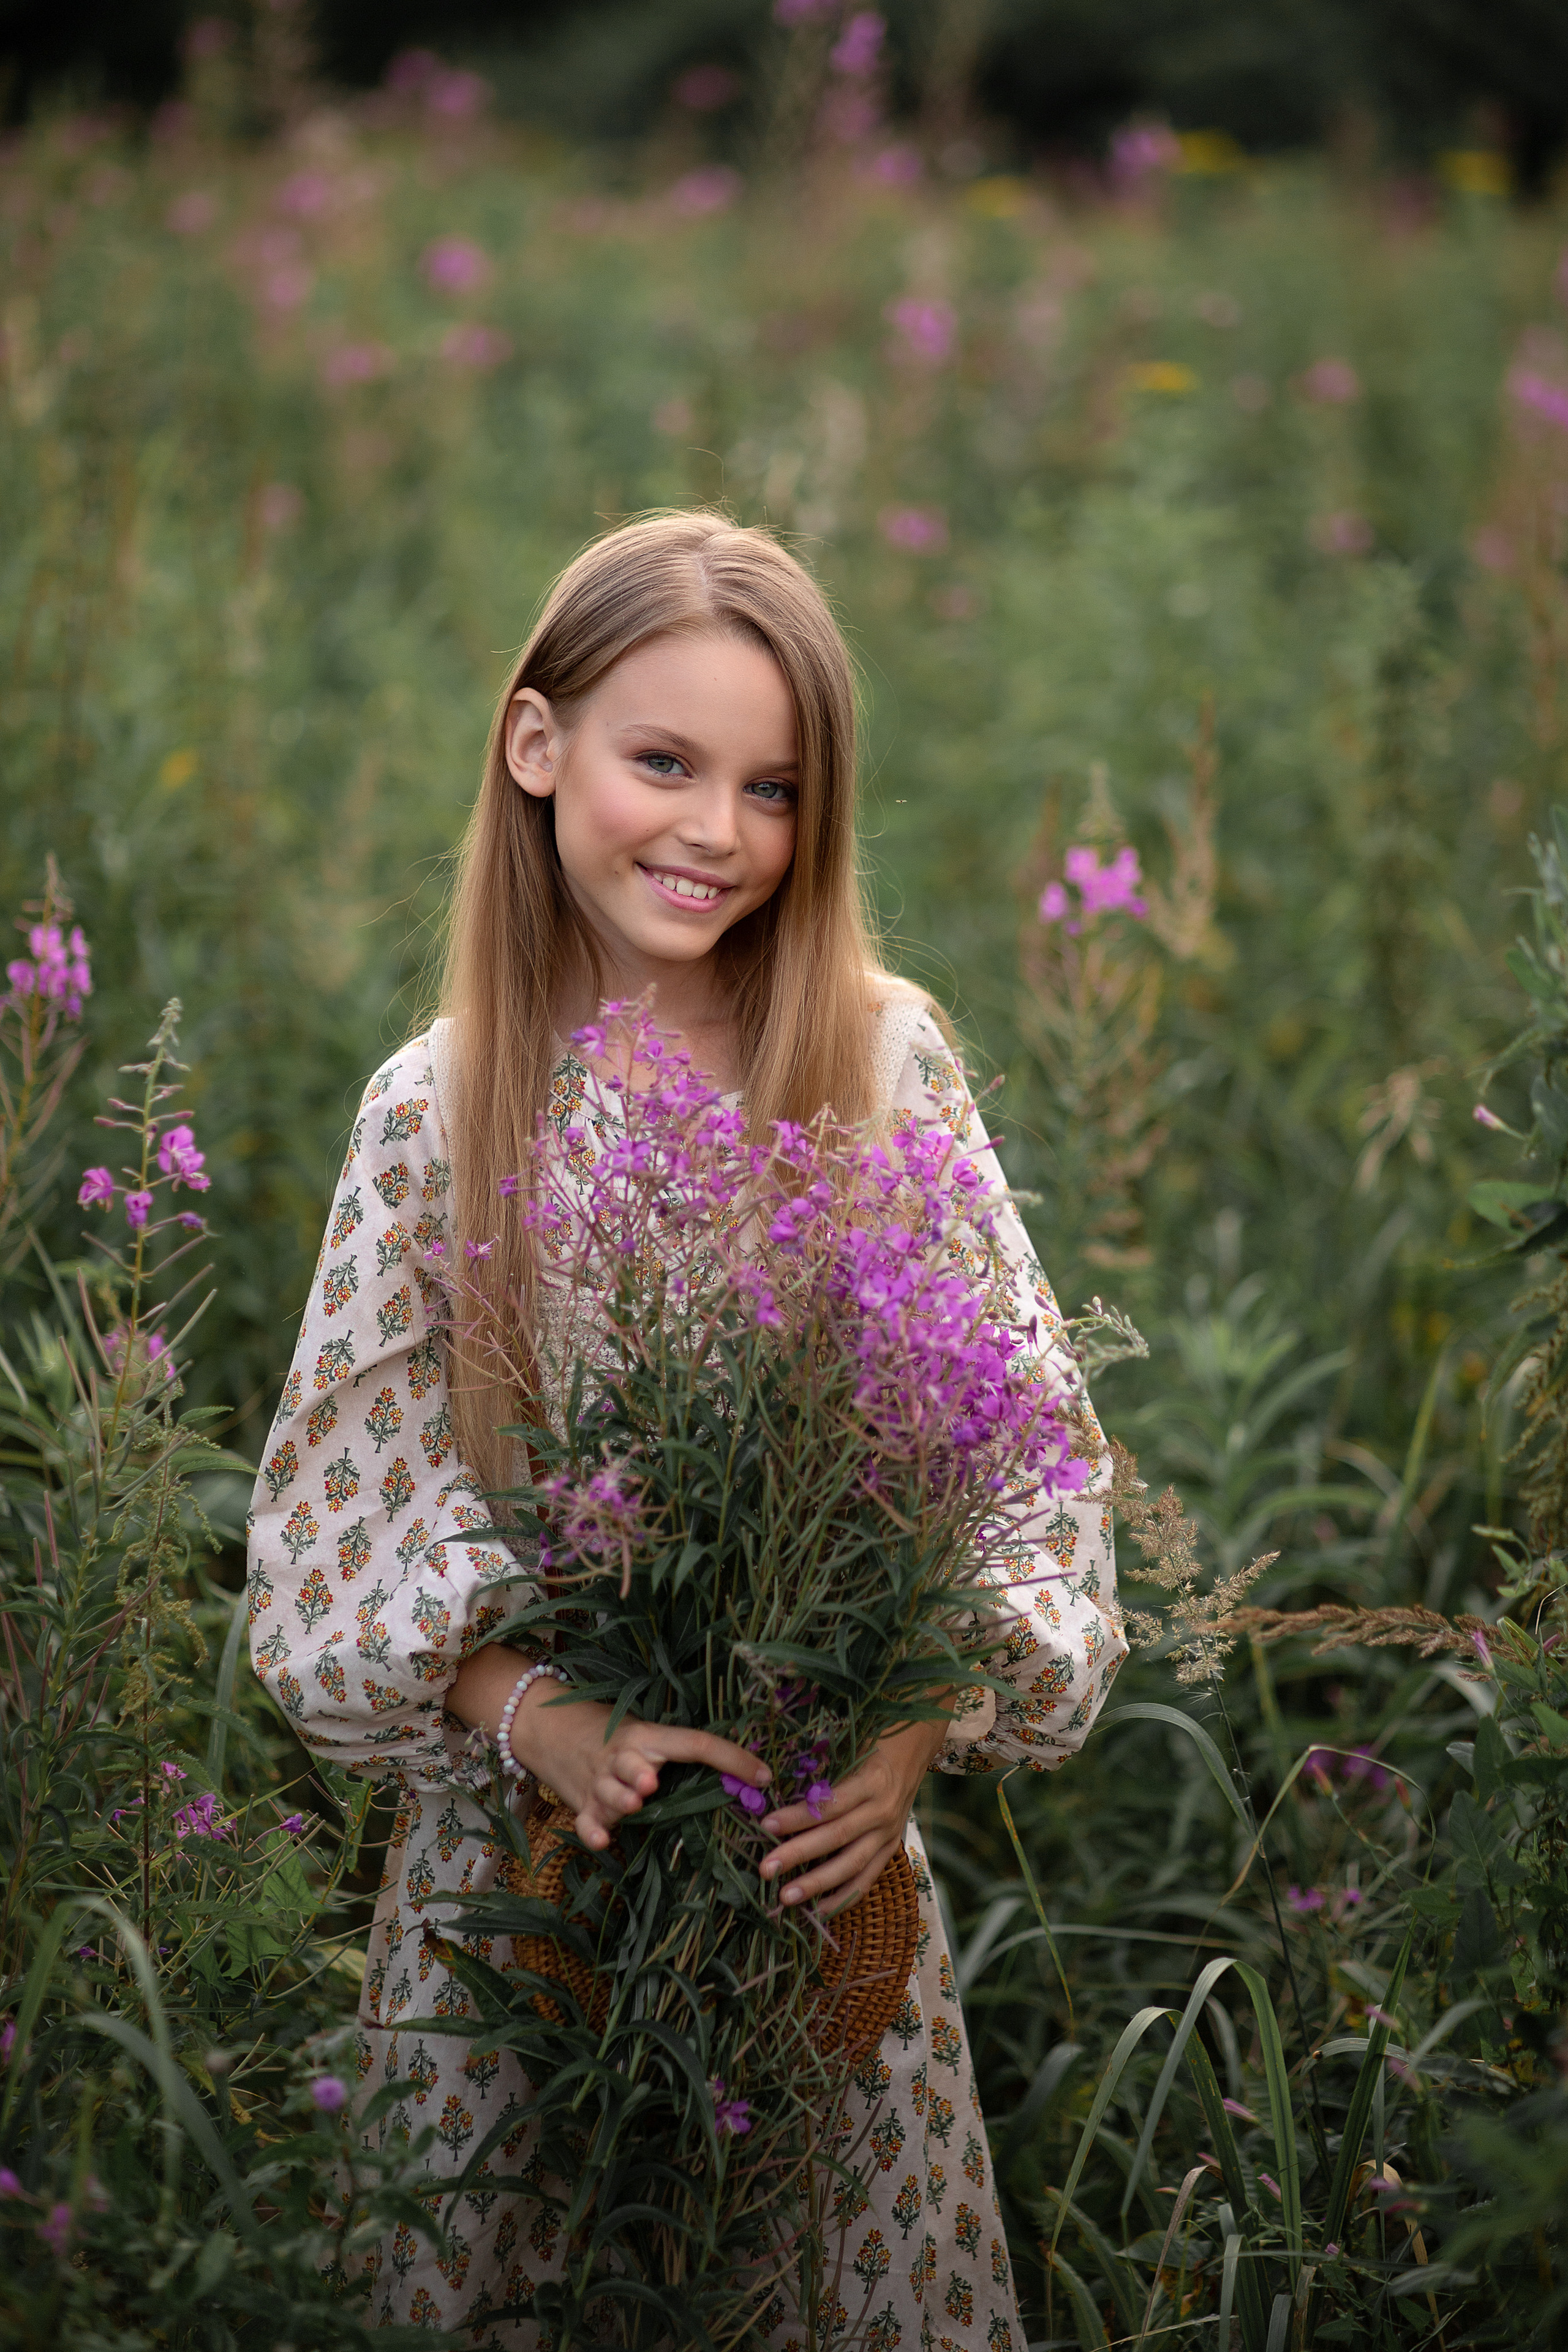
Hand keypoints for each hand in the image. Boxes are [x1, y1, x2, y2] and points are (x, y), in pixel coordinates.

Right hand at [509, 1678, 770, 1853]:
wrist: (550, 1725)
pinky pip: (586, 1821)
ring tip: (634, 1804)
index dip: (730, 1757)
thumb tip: (745, 1780)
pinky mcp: (581, 1802)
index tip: (764, 1776)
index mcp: (648, 1736)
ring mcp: (598, 1780)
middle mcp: (621, 1756)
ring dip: (621, 1799)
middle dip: (642, 1773)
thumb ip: (679, 1755)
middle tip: (653, 1782)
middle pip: (633, 1762)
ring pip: (609, 1792)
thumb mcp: (645, 1734)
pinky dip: (593, 1831)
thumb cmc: (614, 1734)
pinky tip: (603, 1841)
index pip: (695, 1743)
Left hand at [758, 1717, 947, 1916]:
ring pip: (852, 1864)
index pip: (830, 1804)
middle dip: (799, 1855)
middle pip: (837, 1837)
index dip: (798, 1817)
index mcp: (871, 1780)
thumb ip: (822, 1768)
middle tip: (766, 1869)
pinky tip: (817, 1909)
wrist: (916, 1748)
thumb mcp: (851, 1745)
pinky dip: (843, 1897)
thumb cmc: (873, 1742)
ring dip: (817, 1884)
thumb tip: (771, 1786)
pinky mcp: (892, 1848)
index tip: (765, 1825)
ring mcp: (889, 1833)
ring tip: (785, 1897)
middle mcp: (883, 1810)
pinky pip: (867, 1878)